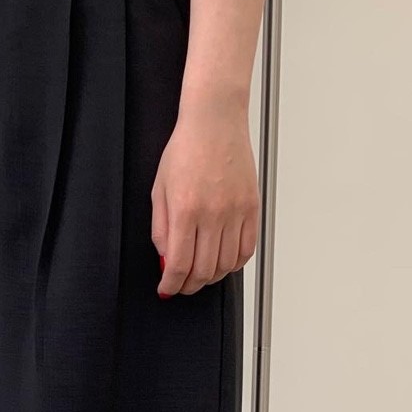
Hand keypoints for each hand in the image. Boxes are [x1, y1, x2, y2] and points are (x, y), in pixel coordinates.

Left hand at [151, 104, 259, 296]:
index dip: (172, 285)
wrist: (215, 122)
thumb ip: (161, 228)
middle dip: (190, 285)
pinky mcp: (252, 207)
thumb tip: (166, 258)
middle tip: (182, 285)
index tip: (168, 289)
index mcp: (186, 210)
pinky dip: (235, 263)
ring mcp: (236, 212)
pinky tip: (224, 261)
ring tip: (201, 274)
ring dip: (212, 277)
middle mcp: (213, 214)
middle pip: (204, 270)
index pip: (180, 264)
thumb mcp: (159, 190)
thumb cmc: (186, 149)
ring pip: (227, 264)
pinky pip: (247, 249)